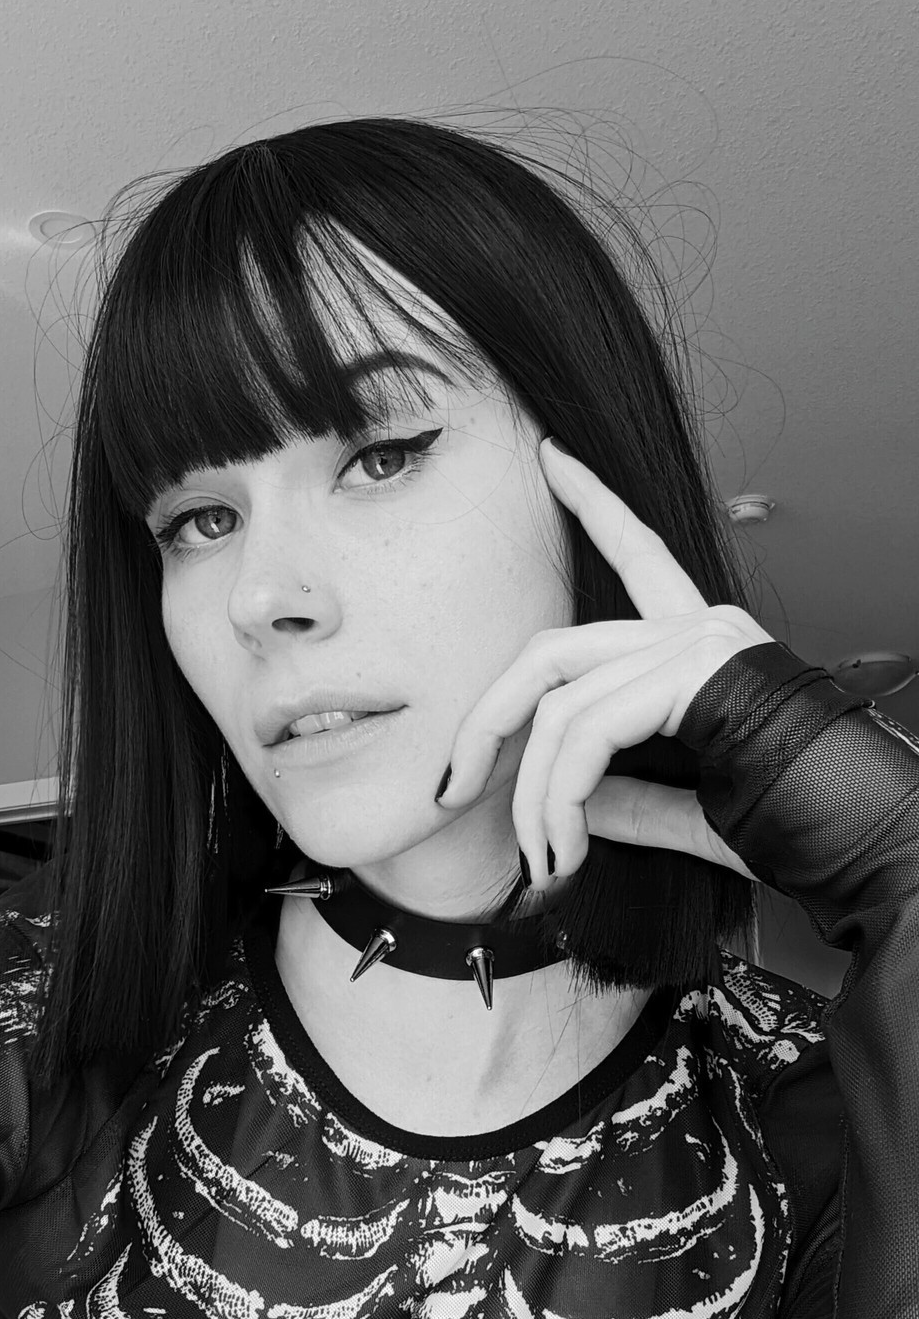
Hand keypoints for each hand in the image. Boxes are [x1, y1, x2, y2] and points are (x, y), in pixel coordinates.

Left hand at [435, 441, 774, 886]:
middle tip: (452, 785)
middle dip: (486, 721)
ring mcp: (698, 645)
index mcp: (701, 647)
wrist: (866, 842)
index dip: (593, 504)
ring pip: (560, 705)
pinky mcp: (696, 674)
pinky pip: (588, 734)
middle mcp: (698, 629)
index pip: (637, 554)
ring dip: (532, 797)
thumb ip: (630, 795)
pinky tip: (567, 848)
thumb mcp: (690, 808)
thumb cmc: (797, 826)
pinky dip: (560, 800)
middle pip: (551, 651)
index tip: (553, 459)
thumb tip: (577, 805)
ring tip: (540, 859)